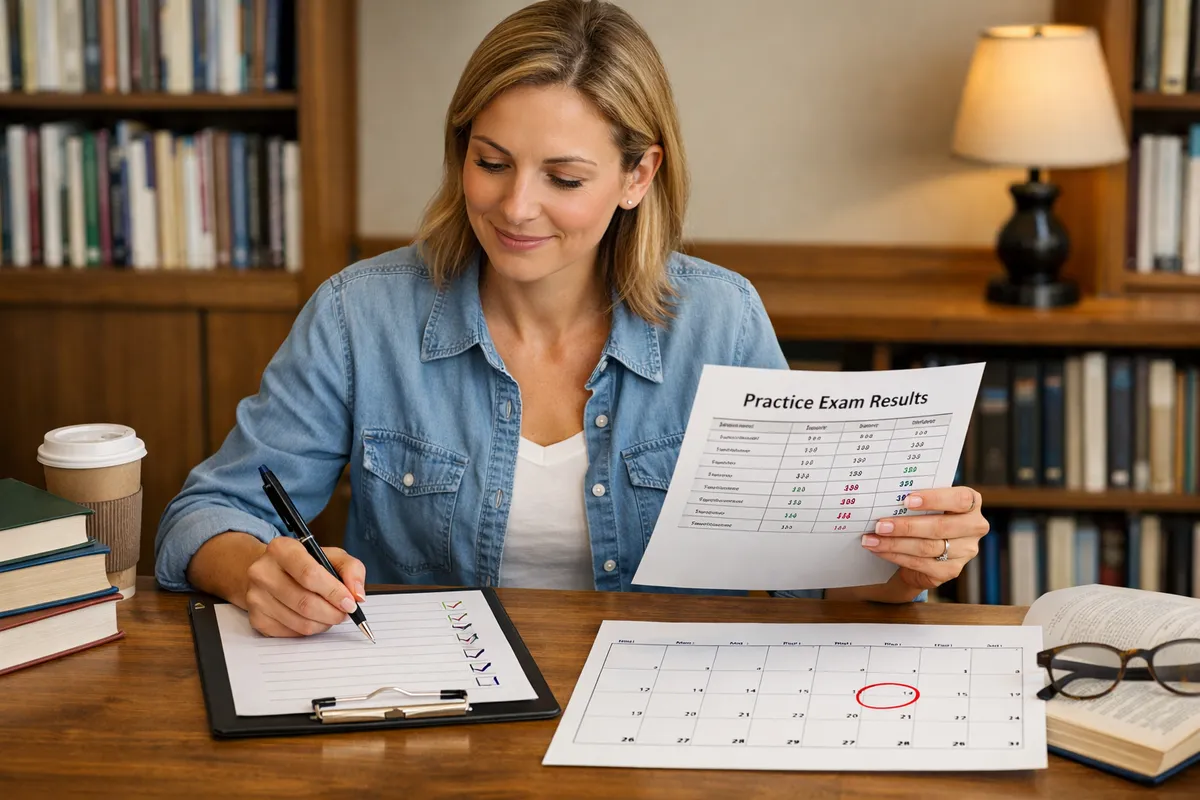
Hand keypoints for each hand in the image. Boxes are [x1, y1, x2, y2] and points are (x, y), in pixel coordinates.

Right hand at [243, 536, 366, 636]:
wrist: (271, 572)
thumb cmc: (305, 563)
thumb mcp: (331, 556)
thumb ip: (351, 569)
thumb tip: (358, 595)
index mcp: (281, 548)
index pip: (309, 574)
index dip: (334, 592)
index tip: (350, 603)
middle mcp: (263, 571)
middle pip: (305, 602)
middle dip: (332, 612)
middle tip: (345, 613)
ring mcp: (256, 596)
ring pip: (300, 622)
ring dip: (324, 623)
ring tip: (331, 615)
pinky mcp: (256, 618)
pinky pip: (291, 633)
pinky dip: (310, 630)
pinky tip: (314, 619)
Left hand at [860, 486, 987, 593]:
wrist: (926, 547)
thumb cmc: (926, 514)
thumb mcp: (927, 503)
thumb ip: (918, 498)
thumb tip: (888, 496)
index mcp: (972, 503)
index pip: (960, 499)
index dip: (934, 499)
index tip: (907, 500)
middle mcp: (974, 527)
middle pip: (940, 527)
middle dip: (906, 526)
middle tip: (880, 525)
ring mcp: (965, 551)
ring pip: (927, 547)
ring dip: (895, 543)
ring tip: (872, 539)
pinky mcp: (952, 570)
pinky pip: (921, 564)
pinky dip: (896, 556)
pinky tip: (879, 550)